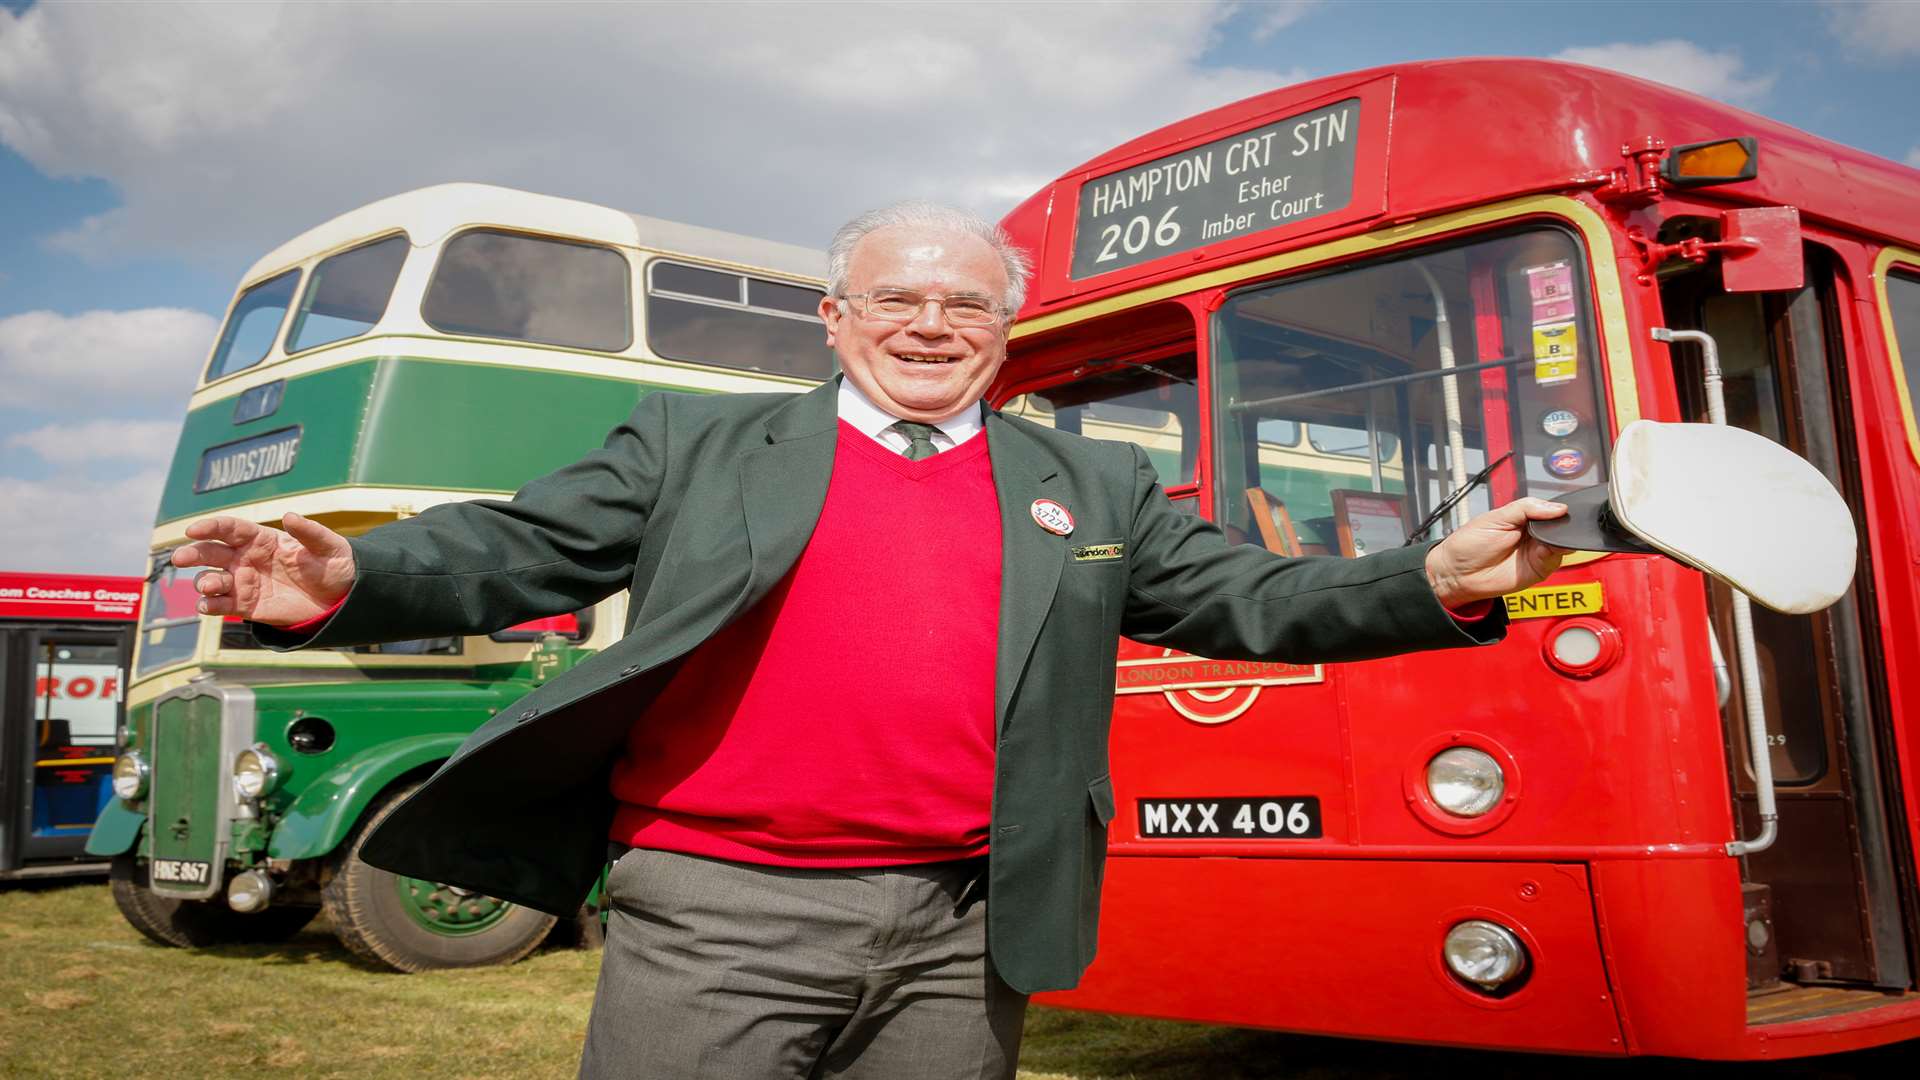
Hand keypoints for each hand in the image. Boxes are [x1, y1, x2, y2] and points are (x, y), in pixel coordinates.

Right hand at [170, 512, 355, 626]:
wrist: (341, 598)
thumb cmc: (334, 565)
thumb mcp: (328, 546)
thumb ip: (309, 532)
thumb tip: (290, 515)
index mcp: (261, 538)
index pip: (229, 529)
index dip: (209, 527)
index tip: (193, 530)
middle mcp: (245, 558)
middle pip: (210, 552)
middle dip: (193, 553)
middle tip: (181, 558)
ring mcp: (243, 582)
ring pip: (211, 579)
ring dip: (204, 582)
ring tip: (211, 585)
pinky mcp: (246, 606)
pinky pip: (221, 606)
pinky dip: (209, 606)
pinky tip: (207, 606)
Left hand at [1423, 498, 1567, 608]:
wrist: (1458, 574)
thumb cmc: (1469, 545)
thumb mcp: (1495, 517)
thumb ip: (1525, 508)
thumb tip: (1556, 507)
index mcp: (1523, 518)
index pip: (1549, 510)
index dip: (1555, 509)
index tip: (1561, 509)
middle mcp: (1533, 535)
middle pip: (1559, 526)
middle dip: (1560, 524)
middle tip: (1553, 524)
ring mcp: (1537, 552)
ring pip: (1562, 542)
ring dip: (1559, 539)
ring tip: (1545, 538)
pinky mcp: (1539, 569)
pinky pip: (1556, 559)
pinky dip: (1555, 553)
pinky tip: (1545, 550)